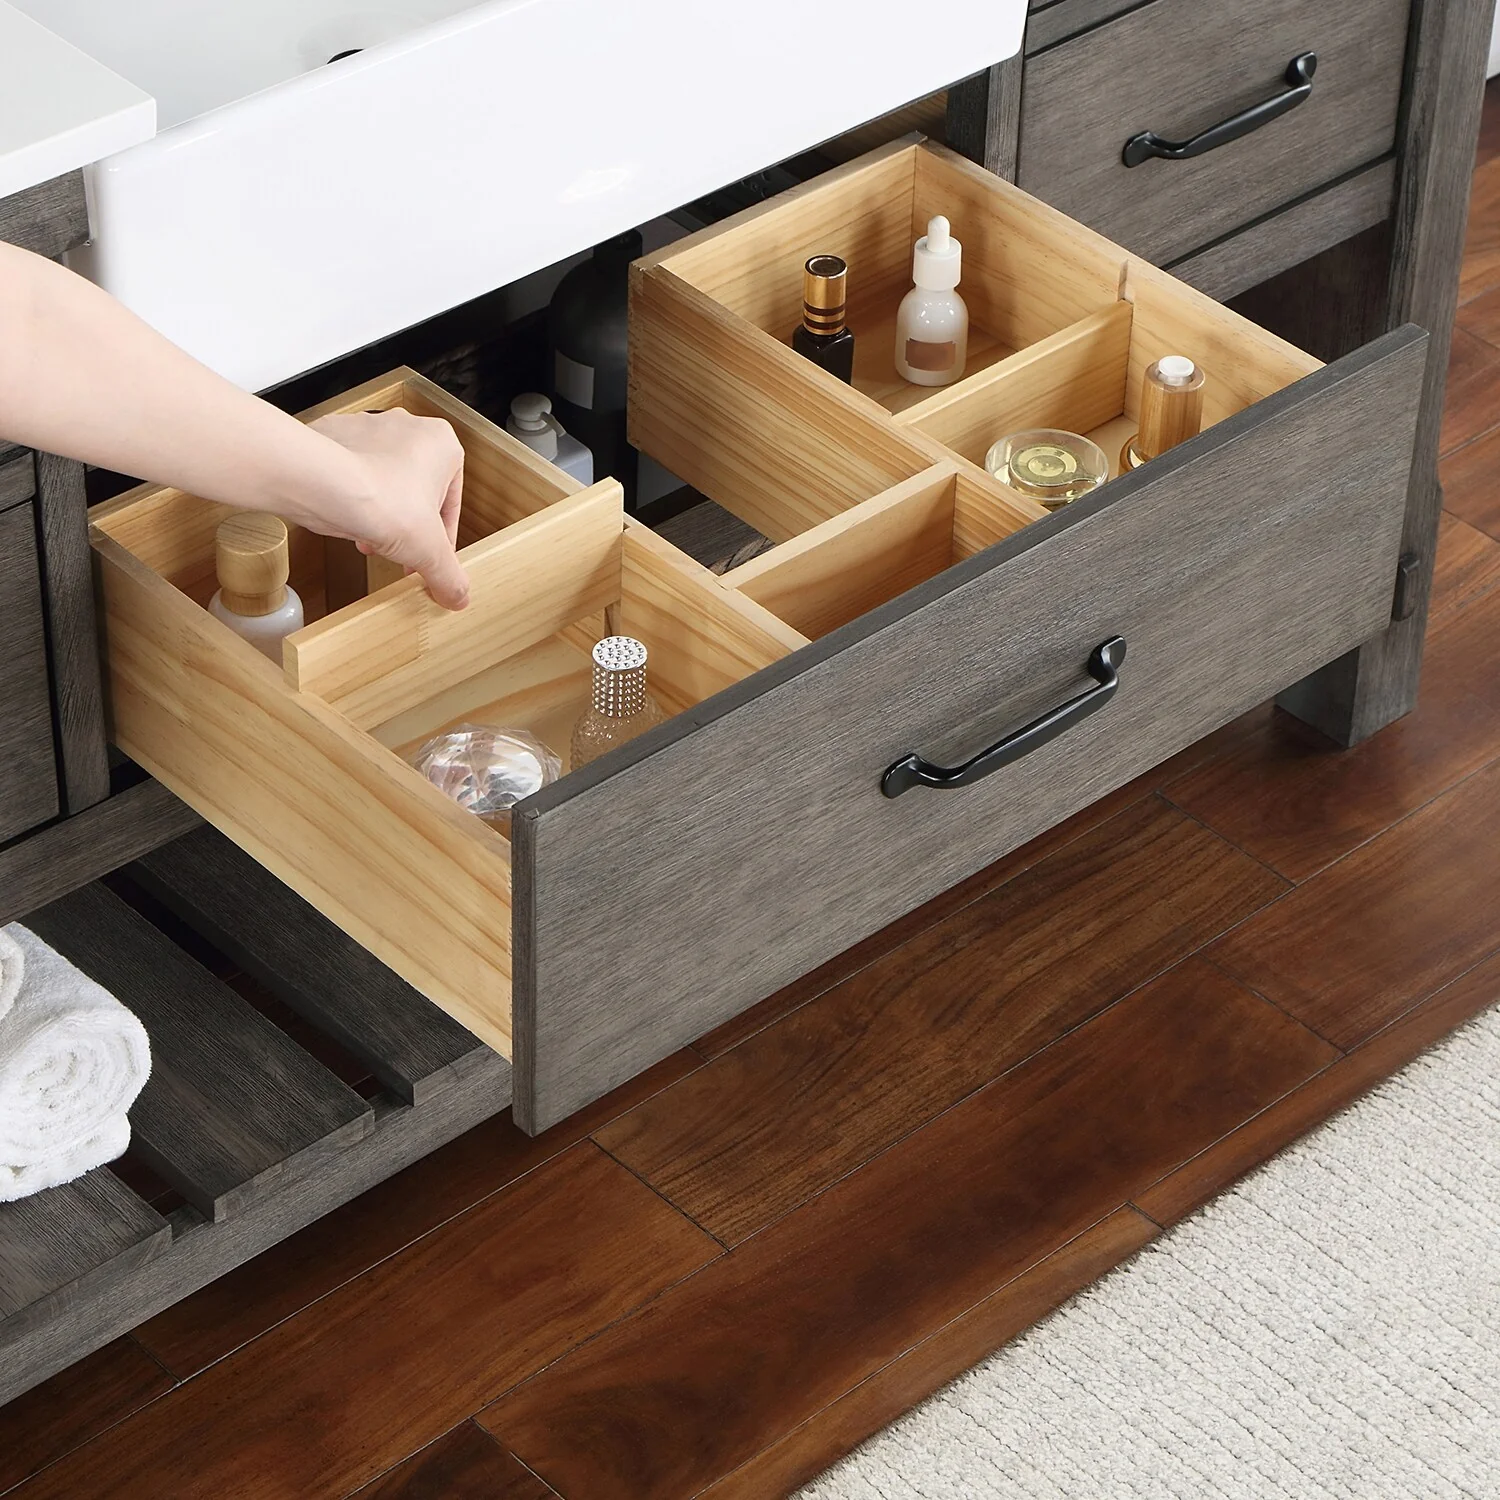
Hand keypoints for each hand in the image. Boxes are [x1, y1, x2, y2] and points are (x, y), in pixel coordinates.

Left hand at [309, 409, 469, 609]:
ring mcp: (369, 428)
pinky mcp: (335, 436)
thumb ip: (450, 576)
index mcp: (442, 444)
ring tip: (371, 541)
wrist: (321, 483)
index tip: (431, 561)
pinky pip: (351, 472)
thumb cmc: (379, 499)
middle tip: (401, 553)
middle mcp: (407, 428)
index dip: (441, 542)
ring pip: (384, 481)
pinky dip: (353, 498)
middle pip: (417, 491)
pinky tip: (349, 522)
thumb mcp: (429, 552)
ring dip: (382, 515)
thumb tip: (458, 595)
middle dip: (408, 527)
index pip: (451, 504)